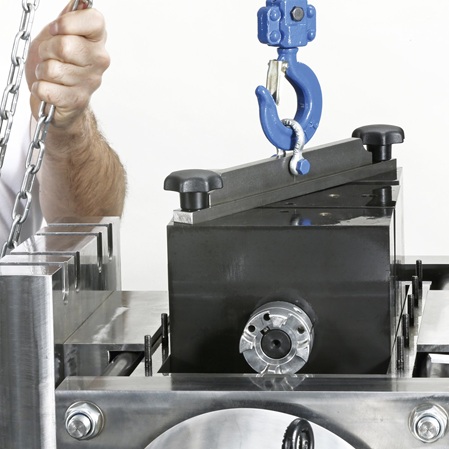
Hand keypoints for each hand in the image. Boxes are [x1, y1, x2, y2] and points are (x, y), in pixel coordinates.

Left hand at [26, 1, 109, 131]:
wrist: (57, 99)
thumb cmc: (58, 65)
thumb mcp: (59, 35)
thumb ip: (69, 18)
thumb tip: (81, 0)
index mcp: (97, 40)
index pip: (93, 20)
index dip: (67, 23)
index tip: (57, 31)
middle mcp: (99, 60)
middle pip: (65, 45)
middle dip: (47, 50)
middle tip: (50, 56)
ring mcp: (90, 82)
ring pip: (52, 69)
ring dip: (42, 71)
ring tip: (51, 75)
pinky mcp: (77, 101)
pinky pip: (47, 89)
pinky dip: (40, 89)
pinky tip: (49, 89)